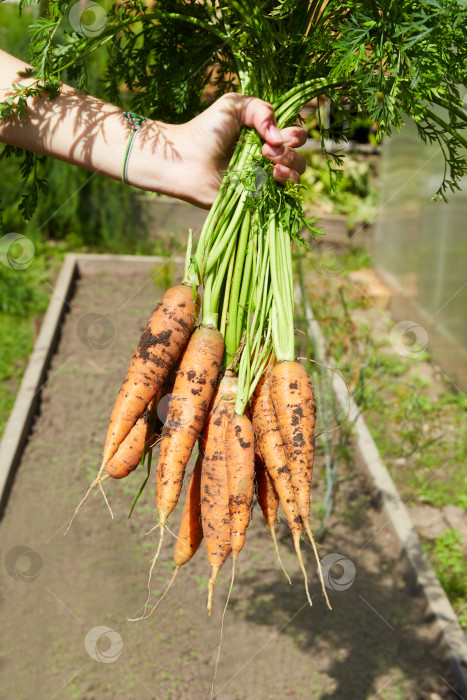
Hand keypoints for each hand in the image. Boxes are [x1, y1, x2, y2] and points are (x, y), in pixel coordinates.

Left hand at [172, 93, 307, 206]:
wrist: (184, 158)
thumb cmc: (206, 130)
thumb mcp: (234, 105)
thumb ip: (262, 109)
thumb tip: (279, 139)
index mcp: (265, 138)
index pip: (296, 138)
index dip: (295, 136)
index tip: (275, 136)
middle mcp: (266, 160)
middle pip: (298, 159)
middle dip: (290, 152)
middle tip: (266, 150)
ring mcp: (262, 182)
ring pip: (295, 179)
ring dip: (291, 168)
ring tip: (271, 164)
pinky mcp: (255, 200)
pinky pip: (282, 198)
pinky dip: (284, 185)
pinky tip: (271, 175)